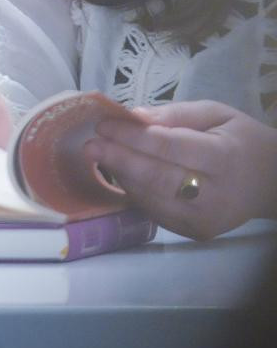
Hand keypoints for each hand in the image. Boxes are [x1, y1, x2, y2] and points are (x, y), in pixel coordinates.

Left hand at [85, 100, 276, 240]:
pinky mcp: (195, 233)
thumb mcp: (217, 114)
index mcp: (223, 159)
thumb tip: (134, 117)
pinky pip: (154, 211)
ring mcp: (204, 220)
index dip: (132, 137)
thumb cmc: (239, 141)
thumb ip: (175, 115)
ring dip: (121, 176)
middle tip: (90, 146)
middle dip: (118, 160)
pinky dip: (134, 192)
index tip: (103, 125)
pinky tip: (123, 174)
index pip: (170, 148)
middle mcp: (214, 195)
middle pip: (156, 178)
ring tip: (101, 156)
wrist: (271, 184)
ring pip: (150, 198)